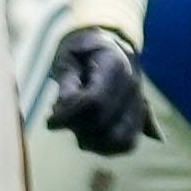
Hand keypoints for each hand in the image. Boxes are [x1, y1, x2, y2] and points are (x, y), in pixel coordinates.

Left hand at [40, 26, 152, 156]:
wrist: (109, 43)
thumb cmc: (82, 50)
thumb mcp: (68, 58)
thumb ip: (67, 82)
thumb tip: (64, 110)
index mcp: (116, 67)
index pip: (94, 103)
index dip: (68, 117)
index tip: (50, 121)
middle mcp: (133, 88)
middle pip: (105, 126)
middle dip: (77, 128)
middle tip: (61, 120)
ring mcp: (139, 104)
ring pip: (121, 140)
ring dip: (92, 141)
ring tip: (76, 127)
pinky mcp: (140, 118)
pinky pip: (127, 143)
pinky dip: (105, 147)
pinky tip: (88, 136)